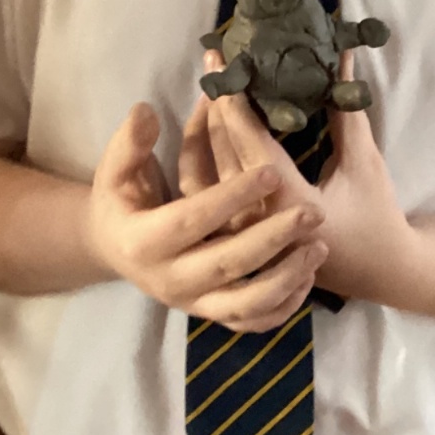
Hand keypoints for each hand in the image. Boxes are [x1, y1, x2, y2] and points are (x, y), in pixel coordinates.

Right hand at [87, 103, 327, 332]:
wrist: (114, 248)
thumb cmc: (121, 201)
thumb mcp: (115, 170)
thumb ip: (130, 142)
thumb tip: (146, 111)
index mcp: (144, 242)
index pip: (192, 220)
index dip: (231, 198)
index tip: (272, 173)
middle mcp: (169, 280)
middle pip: (227, 264)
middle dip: (272, 238)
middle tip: (313, 211)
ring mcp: (193, 304)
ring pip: (245, 304)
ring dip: (286, 279)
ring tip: (319, 246)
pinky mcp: (211, 315)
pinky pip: (252, 322)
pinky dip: (283, 308)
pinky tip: (308, 277)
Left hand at [201, 54, 418, 306]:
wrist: (380, 271)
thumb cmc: (376, 215)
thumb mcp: (364, 161)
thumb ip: (346, 111)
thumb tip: (340, 57)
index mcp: (288, 202)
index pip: (249, 142)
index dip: (233, 98)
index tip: (221, 60)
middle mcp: (256, 220)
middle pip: (222, 153)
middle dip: (216, 103)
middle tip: (214, 62)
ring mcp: (243, 232)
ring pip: (205, 175)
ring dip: (204, 130)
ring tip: (211, 91)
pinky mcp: (239, 236)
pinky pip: (208, 193)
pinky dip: (204, 158)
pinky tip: (209, 130)